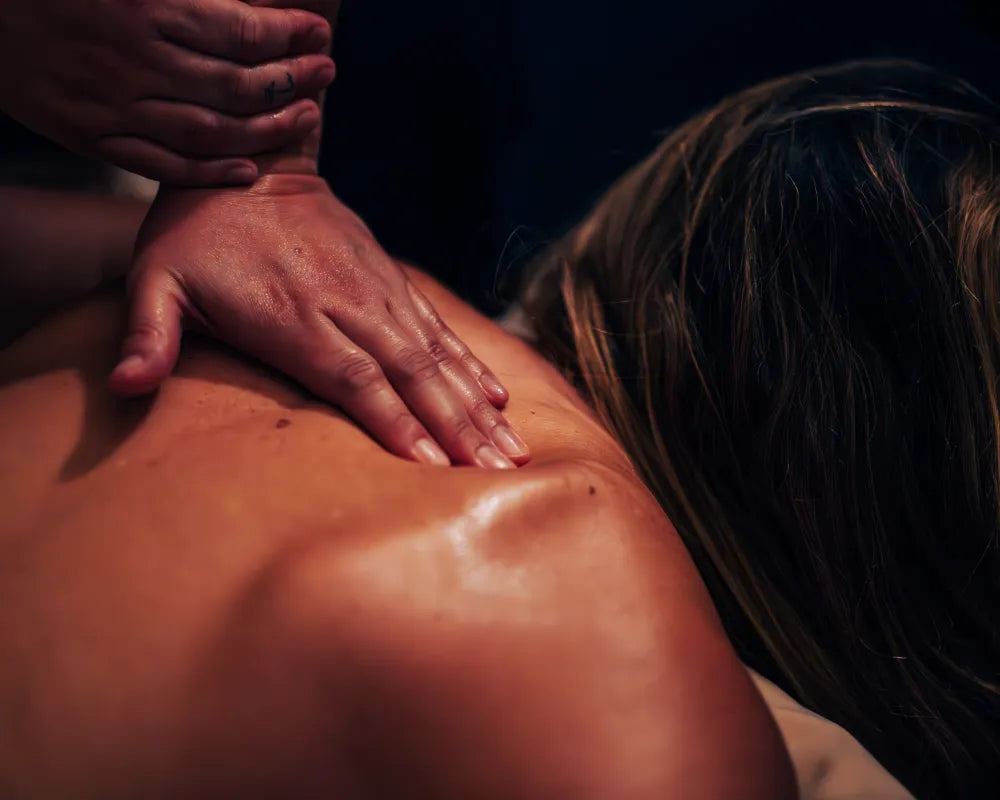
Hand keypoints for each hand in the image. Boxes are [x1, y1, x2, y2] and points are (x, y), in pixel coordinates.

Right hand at [0, 0, 335, 184]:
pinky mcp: (90, 135)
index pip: (241, 30)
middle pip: (237, 85)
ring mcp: (112, 103)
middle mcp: (134, 58)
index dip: (289, 35)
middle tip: (326, 74)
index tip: (318, 33)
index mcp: (143, 3)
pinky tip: (247, 169)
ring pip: (209, 130)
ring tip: (306, 117)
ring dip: (267, 129)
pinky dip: (209, 171)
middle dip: (292, 82)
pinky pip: (161, 163)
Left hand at [110, 176, 529, 468]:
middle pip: (412, 374)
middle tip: (497, 471)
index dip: (396, 422)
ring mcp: (377, 291)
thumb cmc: (195, 234)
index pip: (356, 379)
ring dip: (476, 404)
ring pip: (437, 355)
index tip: (432, 465)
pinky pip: (440, 328)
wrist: (250, 164)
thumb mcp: (155, 279)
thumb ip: (147, 334)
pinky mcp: (391, 281)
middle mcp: (348, 305)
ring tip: (510, 448)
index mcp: (294, 318)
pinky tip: (499, 396)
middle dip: (457, 426)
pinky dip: (472, 364)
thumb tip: (124, 386)